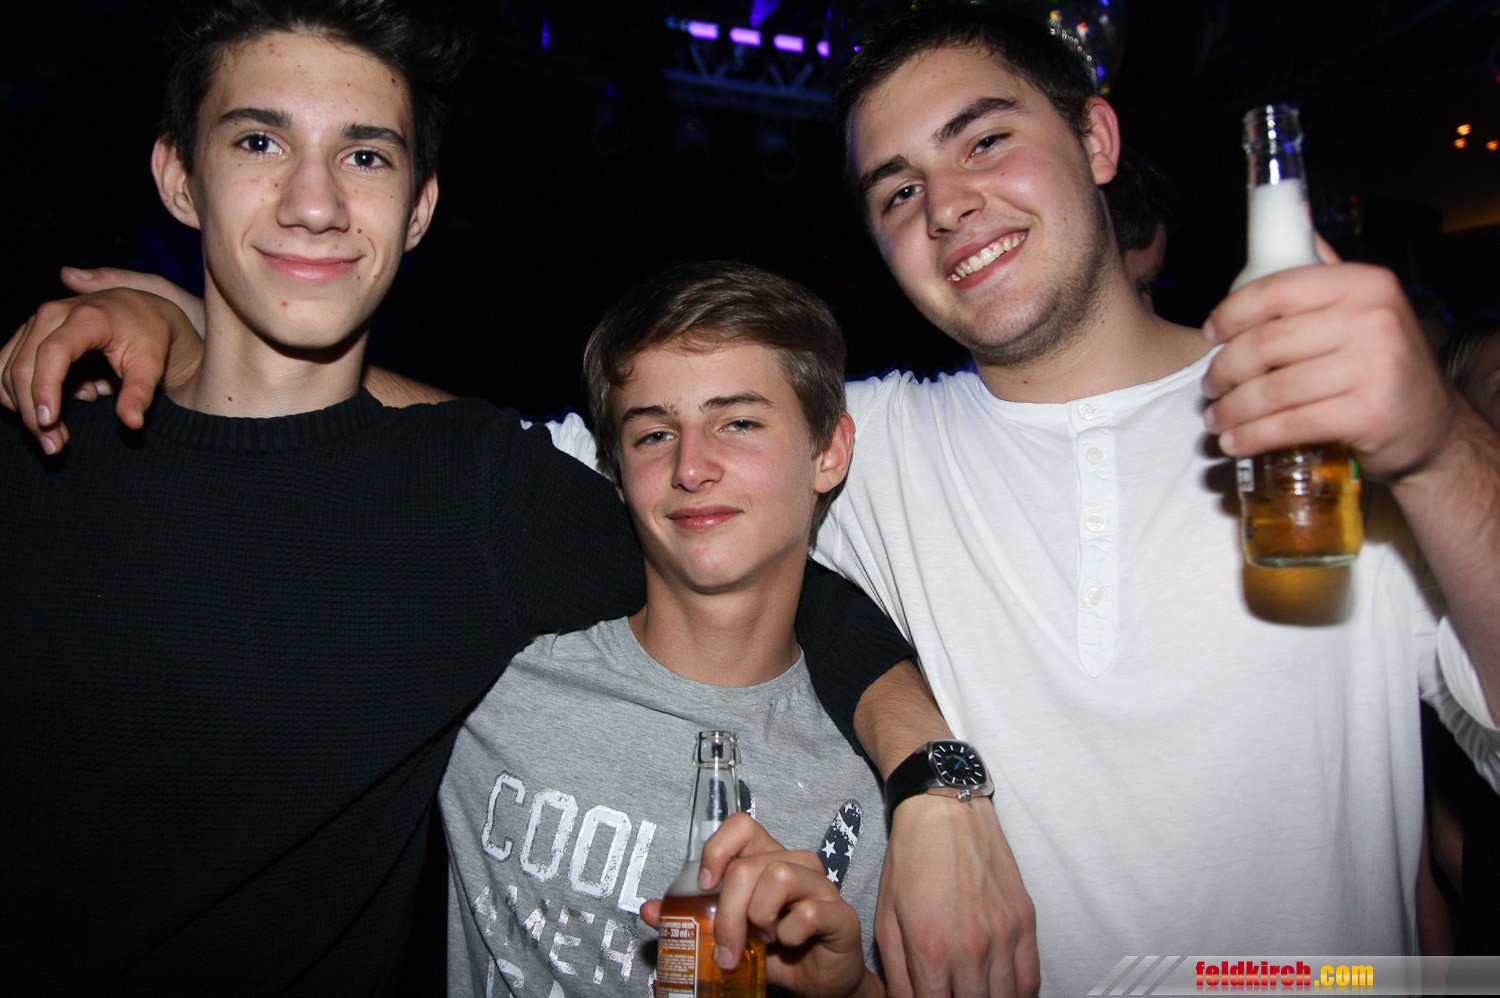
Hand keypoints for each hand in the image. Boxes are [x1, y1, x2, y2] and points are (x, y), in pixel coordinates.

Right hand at [1, 270, 203, 452]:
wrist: (138, 309)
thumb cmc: (147, 336)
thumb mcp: (152, 364)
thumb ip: (140, 392)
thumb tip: (133, 423)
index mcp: (87, 317)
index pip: (54, 353)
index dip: (46, 388)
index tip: (48, 422)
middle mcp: (52, 315)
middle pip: (23, 366)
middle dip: (33, 411)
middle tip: (54, 445)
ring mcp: (35, 323)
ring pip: (7, 370)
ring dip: (22, 408)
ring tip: (56, 436)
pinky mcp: (26, 334)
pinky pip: (6, 368)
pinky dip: (19, 395)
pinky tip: (52, 409)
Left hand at [641, 813, 880, 997]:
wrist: (821, 984)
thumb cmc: (778, 953)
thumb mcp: (730, 936)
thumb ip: (693, 920)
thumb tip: (650, 910)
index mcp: (767, 860)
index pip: (742, 826)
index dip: (718, 848)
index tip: (704, 883)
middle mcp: (796, 864)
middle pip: (749, 865)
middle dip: (728, 913)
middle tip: (727, 949)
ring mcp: (821, 886)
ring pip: (778, 876)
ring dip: (760, 918)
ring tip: (765, 940)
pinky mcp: (840, 913)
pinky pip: (808, 911)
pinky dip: (789, 932)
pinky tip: (789, 943)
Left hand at [877, 795, 1037, 997]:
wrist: (945, 811)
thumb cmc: (910, 860)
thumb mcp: (886, 917)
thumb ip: (897, 972)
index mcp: (930, 948)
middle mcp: (971, 948)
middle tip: (950, 995)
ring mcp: (1004, 935)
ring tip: (972, 992)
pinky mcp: (1025, 921)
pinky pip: (1030, 978)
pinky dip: (1017, 992)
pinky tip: (1000, 988)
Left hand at [1201, 255, 1460, 483]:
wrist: (1433, 427)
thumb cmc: (1384, 366)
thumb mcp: (1366, 309)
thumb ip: (1328, 275)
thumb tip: (1293, 224)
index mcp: (1364, 283)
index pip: (1275, 289)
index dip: (1230, 314)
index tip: (1209, 336)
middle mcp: (1373, 319)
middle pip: (1266, 343)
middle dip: (1224, 369)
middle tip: (1210, 386)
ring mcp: (1374, 367)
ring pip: (1273, 389)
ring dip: (1232, 409)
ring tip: (1216, 418)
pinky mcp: (1368, 414)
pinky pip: (1290, 424)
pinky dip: (1253, 436)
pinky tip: (1235, 442)